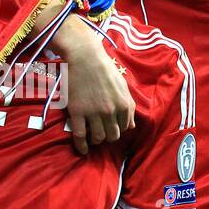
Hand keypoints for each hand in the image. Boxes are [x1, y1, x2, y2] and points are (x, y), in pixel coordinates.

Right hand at [54, 18, 134, 154]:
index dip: (118, 130)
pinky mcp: (77, 112)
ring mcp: (93, 113)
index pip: (124, 128)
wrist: (85, 58)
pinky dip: (82, 146)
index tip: (111, 128)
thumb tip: (131, 126)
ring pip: (98, 138)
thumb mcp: (123, 86)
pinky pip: (80, 136)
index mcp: (123, 104)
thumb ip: (129, 106)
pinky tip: (82, 150)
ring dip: (96, 140)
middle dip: (108, 137)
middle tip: (102, 133)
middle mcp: (110, 111)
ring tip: (92, 137)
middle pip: (112, 136)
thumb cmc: (105, 69)